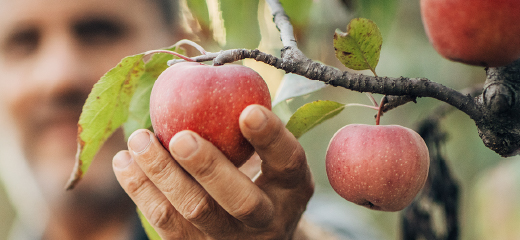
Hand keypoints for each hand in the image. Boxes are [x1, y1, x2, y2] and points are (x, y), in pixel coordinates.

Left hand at [113, 104, 313, 238]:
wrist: (254, 233)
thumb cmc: (259, 177)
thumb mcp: (271, 156)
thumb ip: (252, 126)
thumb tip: (212, 71)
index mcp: (292, 188)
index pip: (288, 162)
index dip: (271, 137)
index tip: (247, 110)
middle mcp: (267, 219)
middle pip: (240, 201)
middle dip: (208, 168)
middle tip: (180, 138)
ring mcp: (231, 238)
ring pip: (195, 212)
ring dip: (161, 174)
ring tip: (138, 140)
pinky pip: (165, 223)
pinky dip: (141, 190)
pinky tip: (125, 163)